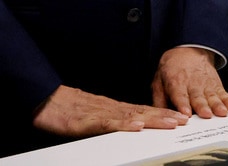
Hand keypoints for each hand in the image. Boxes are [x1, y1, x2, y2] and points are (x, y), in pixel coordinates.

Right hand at [32, 85, 187, 136]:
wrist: (43, 100)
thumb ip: (108, 122)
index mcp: (111, 109)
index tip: (178, 117)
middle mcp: (109, 109)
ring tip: (169, 122)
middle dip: (164, 116)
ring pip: (130, 116)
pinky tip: (137, 126)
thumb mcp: (91, 118)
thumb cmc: (65, 109)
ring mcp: (99, 113)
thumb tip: (126, 128)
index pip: (141, 111)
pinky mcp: (86, 121)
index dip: (161, 114)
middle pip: (142, 112)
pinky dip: (124, 124)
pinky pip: (108, 123)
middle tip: (183, 120)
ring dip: (152, 119)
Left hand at [151, 46, 227, 118]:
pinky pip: (223, 93)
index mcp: (176, 83)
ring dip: (217, 105)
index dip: (183, 104)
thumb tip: (159, 116)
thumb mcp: (159, 81)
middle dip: (202, 106)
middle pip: (197, 97)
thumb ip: (158, 100)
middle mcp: (192, 84)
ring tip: (222, 112)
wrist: (188, 50)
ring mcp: (205, 85)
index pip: (179, 95)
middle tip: (206, 114)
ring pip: (212, 96)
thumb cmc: (172, 68)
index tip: (186, 113)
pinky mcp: (216, 85)